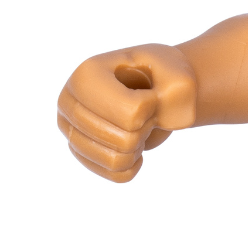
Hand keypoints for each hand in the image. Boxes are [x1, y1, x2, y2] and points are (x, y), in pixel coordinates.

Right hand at [57, 45, 196, 181]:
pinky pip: (114, 173)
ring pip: (115, 160)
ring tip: (138, 125)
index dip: (152, 109)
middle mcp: (68, 102)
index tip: (149, 93)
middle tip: (146, 110)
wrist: (154, 88)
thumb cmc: (164, 78)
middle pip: (122, 139)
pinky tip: (135, 144)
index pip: (130, 113)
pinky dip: (134, 163)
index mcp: (87, 74)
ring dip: (139, 146)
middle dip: (146, 128)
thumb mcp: (180, 77)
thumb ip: (177, 95)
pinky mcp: (80, 152)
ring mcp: (70, 129)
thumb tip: (164, 120)